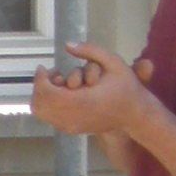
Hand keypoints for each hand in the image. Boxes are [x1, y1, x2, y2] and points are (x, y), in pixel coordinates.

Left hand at [29, 43, 156, 139]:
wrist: (135, 115)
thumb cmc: (126, 87)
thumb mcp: (114, 62)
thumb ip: (90, 50)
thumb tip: (67, 44)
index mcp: (82, 101)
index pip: (48, 92)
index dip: (40, 78)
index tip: (43, 67)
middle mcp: (73, 117)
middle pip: (40, 103)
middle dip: (40, 86)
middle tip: (51, 74)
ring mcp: (71, 126)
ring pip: (41, 113)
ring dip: (43, 95)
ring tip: (57, 83)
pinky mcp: (71, 130)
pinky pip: (49, 118)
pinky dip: (48, 105)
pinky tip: (61, 94)